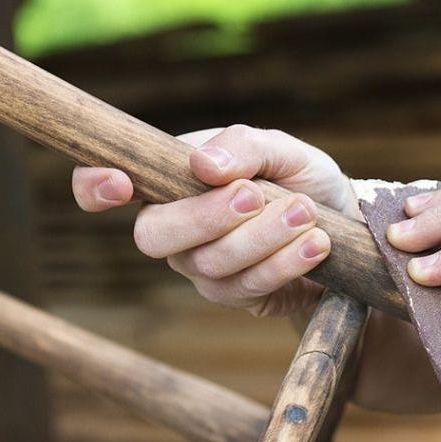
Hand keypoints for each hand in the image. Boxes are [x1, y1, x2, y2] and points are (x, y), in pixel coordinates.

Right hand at [71, 125, 357, 316]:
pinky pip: (248, 286)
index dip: (94, 186)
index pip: (103, 185)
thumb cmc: (301, 176)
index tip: (119, 183)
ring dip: (261, 237)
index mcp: (170, 179)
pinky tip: (316, 243)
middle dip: (205, 217)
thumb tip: (204, 164)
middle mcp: (175, 227)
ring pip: (209, 263)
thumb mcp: (283, 149)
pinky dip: (285, 262)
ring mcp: (202, 266)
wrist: (346, 218)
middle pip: (154, 236)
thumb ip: (245, 146)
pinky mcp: (238, 295)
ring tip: (304, 213)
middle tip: (254, 195)